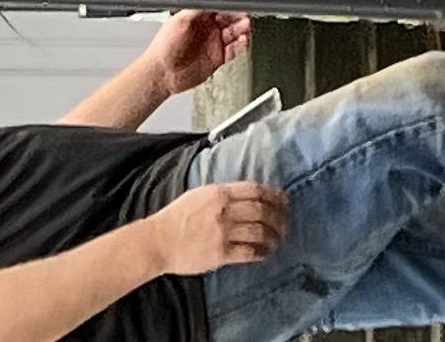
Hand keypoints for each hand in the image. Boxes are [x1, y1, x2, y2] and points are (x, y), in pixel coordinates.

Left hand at [149, 10, 249, 97]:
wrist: (162, 74)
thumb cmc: (164, 47)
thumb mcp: (180, 20)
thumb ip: (198, 8)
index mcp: (198, 16)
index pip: (219, 6)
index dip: (229, 5)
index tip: (237, 4)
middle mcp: (207, 28)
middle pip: (230, 18)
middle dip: (239, 16)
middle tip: (245, 15)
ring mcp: (213, 43)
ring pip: (234, 33)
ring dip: (242, 29)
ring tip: (245, 27)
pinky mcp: (217, 58)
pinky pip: (234, 50)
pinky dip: (241, 45)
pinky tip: (242, 41)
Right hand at [149, 183, 287, 275]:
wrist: (159, 240)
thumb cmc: (176, 217)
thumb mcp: (200, 195)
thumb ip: (223, 194)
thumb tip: (245, 196)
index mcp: (219, 193)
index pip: (255, 191)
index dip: (273, 195)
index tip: (284, 200)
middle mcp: (224, 211)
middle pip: (261, 211)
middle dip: (278, 217)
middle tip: (285, 222)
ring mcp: (223, 233)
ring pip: (258, 232)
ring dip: (272, 236)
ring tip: (277, 239)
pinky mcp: (220, 253)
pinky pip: (248, 252)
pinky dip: (260, 253)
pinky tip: (265, 254)